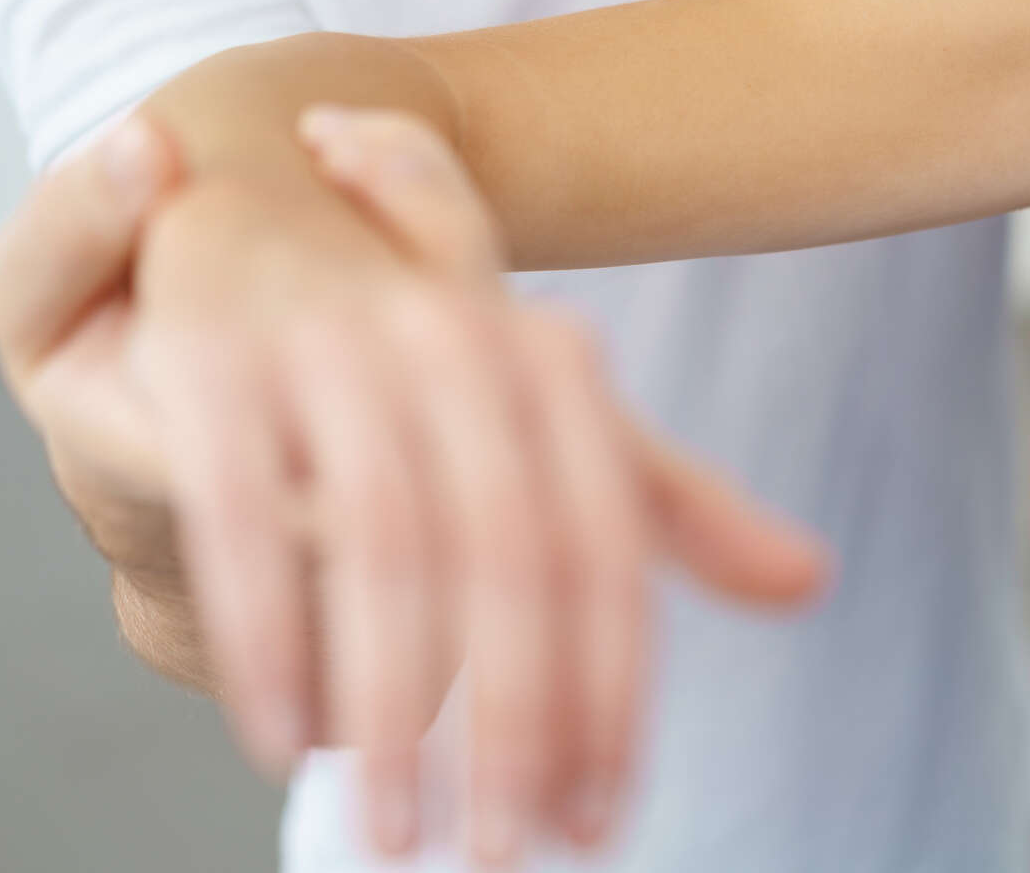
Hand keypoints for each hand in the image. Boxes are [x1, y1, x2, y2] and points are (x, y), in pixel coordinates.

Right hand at [0, 111, 829, 866]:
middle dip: (509, 727)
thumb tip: (810, 583)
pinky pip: (246, 520)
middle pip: (509, 556)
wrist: (250, 220)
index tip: (598, 821)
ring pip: (388, 548)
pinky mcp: (219, 363)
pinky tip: (284, 739)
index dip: (607, 694)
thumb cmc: (417, 363)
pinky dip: (270, 640)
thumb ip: (666, 504)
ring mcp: (335, 344)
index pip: (602, 548)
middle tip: (500, 857)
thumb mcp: (545, 418)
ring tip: (394, 835)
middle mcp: (457, 340)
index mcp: (549, 361)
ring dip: (391, 712)